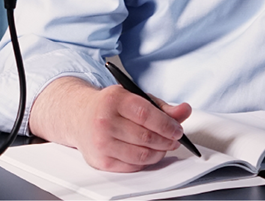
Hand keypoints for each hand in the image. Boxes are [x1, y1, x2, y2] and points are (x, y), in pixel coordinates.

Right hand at [29, 76, 191, 171]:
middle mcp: (104, 121)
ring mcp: (101, 142)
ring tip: (163, 147)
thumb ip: (161, 106)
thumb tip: (184, 111)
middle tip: (174, 139)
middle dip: (166, 140)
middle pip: (146, 137)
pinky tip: (147, 153)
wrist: (79, 116)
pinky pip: (132, 166)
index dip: (167, 124)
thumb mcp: (134, 98)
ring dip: (158, 153)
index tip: (177, 129)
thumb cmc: (109, 106)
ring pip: (141, 155)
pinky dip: (145, 162)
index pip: (147, 115)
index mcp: (114, 99)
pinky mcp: (100, 160)